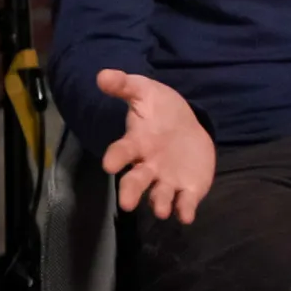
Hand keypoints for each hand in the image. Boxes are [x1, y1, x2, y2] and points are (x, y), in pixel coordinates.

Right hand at [98, 70, 216, 223]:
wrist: (185, 124)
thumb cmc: (159, 110)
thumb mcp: (145, 92)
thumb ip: (125, 85)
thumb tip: (103, 75)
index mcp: (136, 144)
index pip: (121, 152)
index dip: (115, 158)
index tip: (110, 165)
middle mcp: (147, 166)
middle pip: (135, 181)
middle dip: (131, 192)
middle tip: (127, 204)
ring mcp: (167, 179)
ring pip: (159, 196)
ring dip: (160, 204)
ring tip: (162, 211)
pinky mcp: (188, 188)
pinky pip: (185, 202)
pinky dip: (185, 210)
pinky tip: (187, 215)